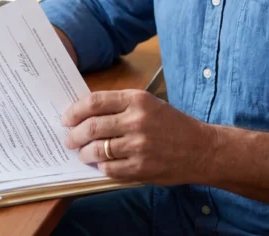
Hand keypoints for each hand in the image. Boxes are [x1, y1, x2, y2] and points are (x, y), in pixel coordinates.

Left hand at [62, 89, 212, 184]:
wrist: (202, 149)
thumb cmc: (173, 125)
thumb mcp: (149, 104)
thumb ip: (120, 106)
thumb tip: (85, 113)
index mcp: (137, 100)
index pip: (94, 102)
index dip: (74, 111)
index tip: (66, 118)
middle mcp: (137, 121)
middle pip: (91, 127)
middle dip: (74, 135)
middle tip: (68, 139)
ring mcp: (139, 146)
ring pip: (97, 150)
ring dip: (84, 153)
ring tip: (82, 154)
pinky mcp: (141, 168)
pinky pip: (109, 169)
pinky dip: (101, 167)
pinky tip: (101, 164)